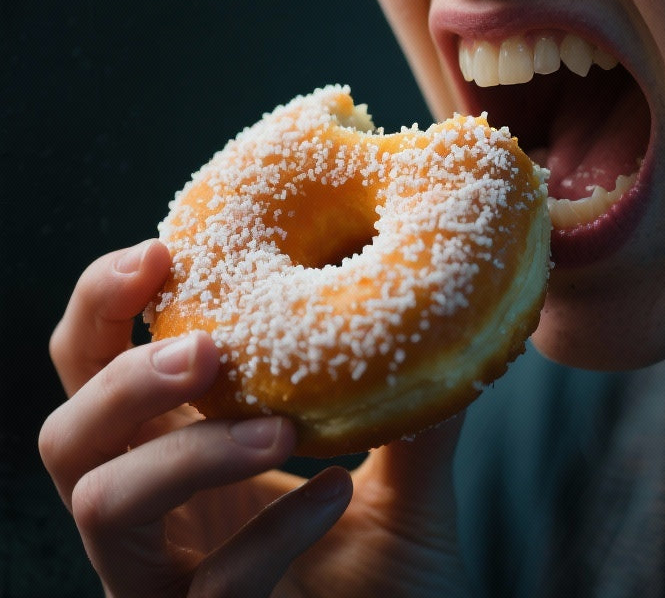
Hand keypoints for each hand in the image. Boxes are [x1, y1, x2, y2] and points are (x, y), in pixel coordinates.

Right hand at [39, 240, 471, 597]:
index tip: (163, 249)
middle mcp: (162, 518)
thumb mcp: (409, 487)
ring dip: (185, 450)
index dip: (107, 308)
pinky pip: (206, 589)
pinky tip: (336, 496)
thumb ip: (416, 412)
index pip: (104, 371)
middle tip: (204, 344)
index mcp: (190, 457)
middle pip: (67, 435)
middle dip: (119, 373)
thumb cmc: (397, 587)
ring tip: (280, 426)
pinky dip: (271, 533)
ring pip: (101, 505)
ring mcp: (166, 586)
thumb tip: (447, 316)